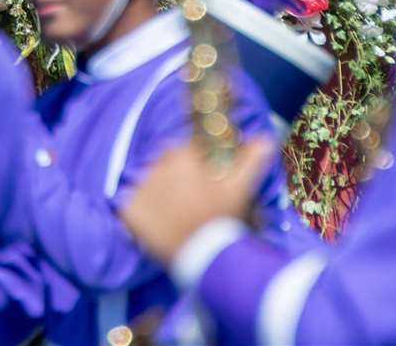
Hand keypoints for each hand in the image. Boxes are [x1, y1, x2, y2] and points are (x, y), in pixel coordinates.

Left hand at [116, 136, 274, 265]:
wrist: (204, 257)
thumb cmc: (223, 219)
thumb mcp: (240, 187)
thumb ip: (252, 159)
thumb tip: (266, 139)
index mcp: (181, 157)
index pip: (182, 151)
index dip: (192, 166)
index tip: (200, 183)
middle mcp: (157, 168)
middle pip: (163, 167)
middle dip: (174, 178)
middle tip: (189, 201)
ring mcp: (140, 190)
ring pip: (148, 185)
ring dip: (158, 195)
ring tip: (175, 215)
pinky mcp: (129, 211)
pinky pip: (131, 206)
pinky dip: (141, 213)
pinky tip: (158, 224)